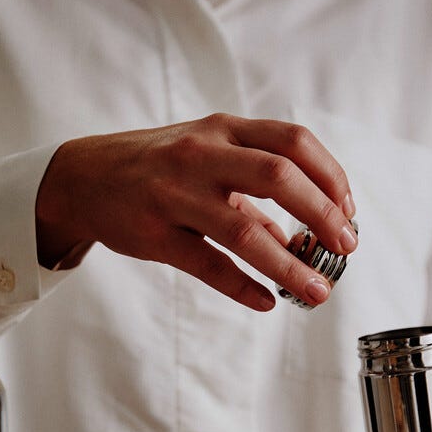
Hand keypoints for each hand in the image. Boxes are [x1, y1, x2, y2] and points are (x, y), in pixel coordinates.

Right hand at [35, 113, 355, 309]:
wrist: (82, 178)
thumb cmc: (155, 165)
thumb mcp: (205, 156)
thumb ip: (252, 190)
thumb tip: (297, 237)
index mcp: (222, 130)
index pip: (293, 142)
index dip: (331, 175)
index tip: (349, 210)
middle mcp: (201, 155)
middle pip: (279, 176)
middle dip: (323, 214)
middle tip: (346, 247)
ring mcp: (175, 195)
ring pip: (246, 231)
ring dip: (290, 265)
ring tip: (318, 291)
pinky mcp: (155, 235)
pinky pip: (209, 266)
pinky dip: (243, 287)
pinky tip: (267, 301)